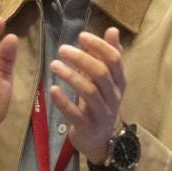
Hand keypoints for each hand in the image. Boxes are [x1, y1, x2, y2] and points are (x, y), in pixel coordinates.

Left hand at [50, 27, 126, 165]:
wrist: (100, 140)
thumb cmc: (101, 103)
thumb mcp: (107, 80)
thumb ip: (108, 56)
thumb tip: (113, 30)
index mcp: (119, 82)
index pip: (114, 59)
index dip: (99, 46)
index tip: (81, 36)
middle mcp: (114, 96)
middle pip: (101, 73)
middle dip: (81, 59)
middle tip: (62, 49)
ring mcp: (102, 113)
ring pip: (89, 91)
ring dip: (70, 76)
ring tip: (53, 65)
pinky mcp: (88, 126)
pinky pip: (76, 113)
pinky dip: (63, 101)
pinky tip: (52, 89)